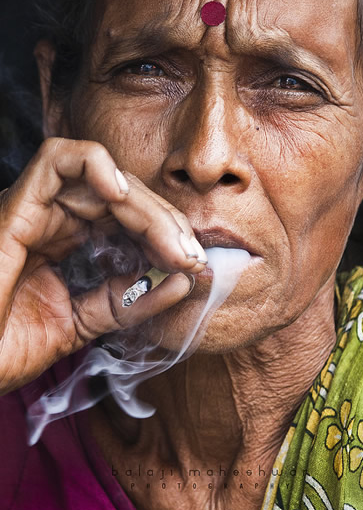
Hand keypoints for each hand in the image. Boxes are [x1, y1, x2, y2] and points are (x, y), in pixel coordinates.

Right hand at [0, 137, 206, 395]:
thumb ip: (129, 301)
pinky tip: (123, 197)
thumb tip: (183, 280)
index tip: (195, 264)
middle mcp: (49, 219)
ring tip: (171, 242)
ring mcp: (30, 209)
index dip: (166, 233)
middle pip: (123, 195)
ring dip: (146, 206)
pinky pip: (56, 160)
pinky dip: (96, 166)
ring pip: (104, 178)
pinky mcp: (13, 208)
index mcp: (63, 241)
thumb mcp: (83, 323)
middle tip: (192, 256)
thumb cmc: (3, 349)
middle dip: (165, 222)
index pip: (127, 217)